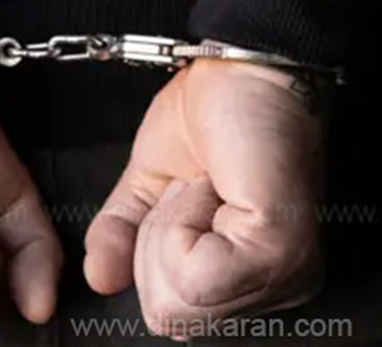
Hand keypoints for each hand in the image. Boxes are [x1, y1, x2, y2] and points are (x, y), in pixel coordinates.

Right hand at [83, 59, 324, 335]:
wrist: (245, 64)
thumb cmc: (217, 113)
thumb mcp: (149, 185)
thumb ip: (120, 238)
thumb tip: (98, 279)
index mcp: (253, 276)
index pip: (172, 317)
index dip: (154, 254)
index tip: (184, 199)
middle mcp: (280, 286)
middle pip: (169, 315)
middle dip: (158, 241)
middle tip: (197, 188)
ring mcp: (283, 274)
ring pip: (176, 299)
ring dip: (170, 226)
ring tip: (208, 184)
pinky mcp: (276, 251)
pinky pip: (191, 274)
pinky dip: (181, 219)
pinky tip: (215, 184)